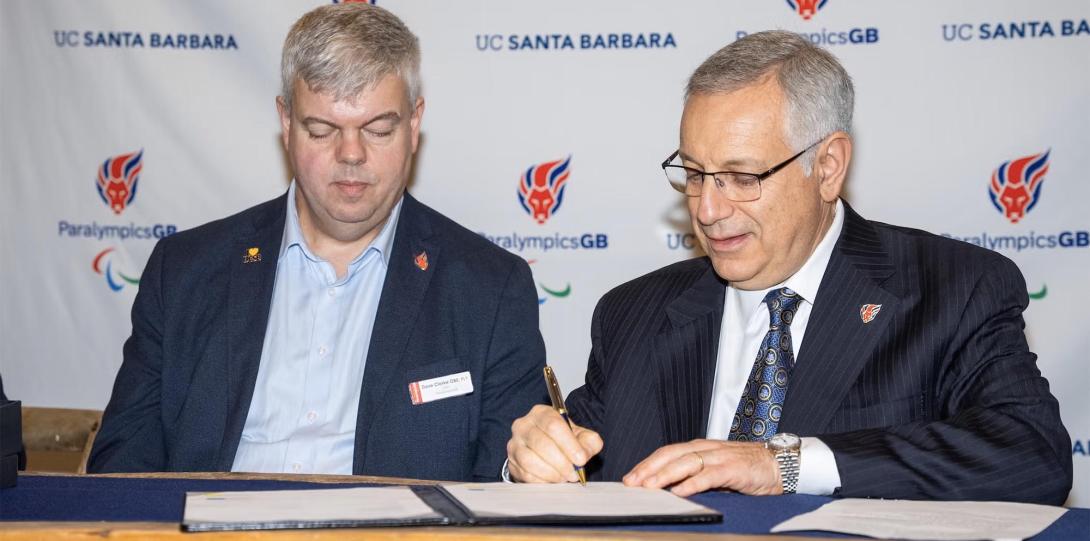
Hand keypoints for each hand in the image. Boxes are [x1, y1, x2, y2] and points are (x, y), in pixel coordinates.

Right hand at [507, 404, 603, 482]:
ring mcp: (514, 443)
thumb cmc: (563, 440)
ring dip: (551, 473)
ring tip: (563, 477)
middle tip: (573, 473)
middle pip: (541, 443)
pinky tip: (552, 480)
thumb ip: (589, 442)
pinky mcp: (511, 461)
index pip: (553, 425)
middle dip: (561, 462)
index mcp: (542, 413)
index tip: (581, 459)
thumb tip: (583, 454)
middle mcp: (524, 425)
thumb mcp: (581, 436)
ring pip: (529, 460)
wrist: (546, 450)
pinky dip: (541, 480)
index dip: (569, 444)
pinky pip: (524, 473)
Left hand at [622, 439, 780, 495]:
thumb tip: (670, 488)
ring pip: (686, 462)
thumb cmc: (746, 469)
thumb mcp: (716, 470)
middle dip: (649, 468)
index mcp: (700, 447)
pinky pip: (709, 476)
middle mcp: (706, 449)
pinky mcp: (733, 469)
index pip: (667, 452)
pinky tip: (680, 492)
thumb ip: (695, 475)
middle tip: (632, 482)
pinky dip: (693, 483)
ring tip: (649, 486)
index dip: (647, 463)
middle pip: (671, 454)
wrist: (779, 465)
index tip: (631, 477)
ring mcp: (720, 457)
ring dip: (665, 474)